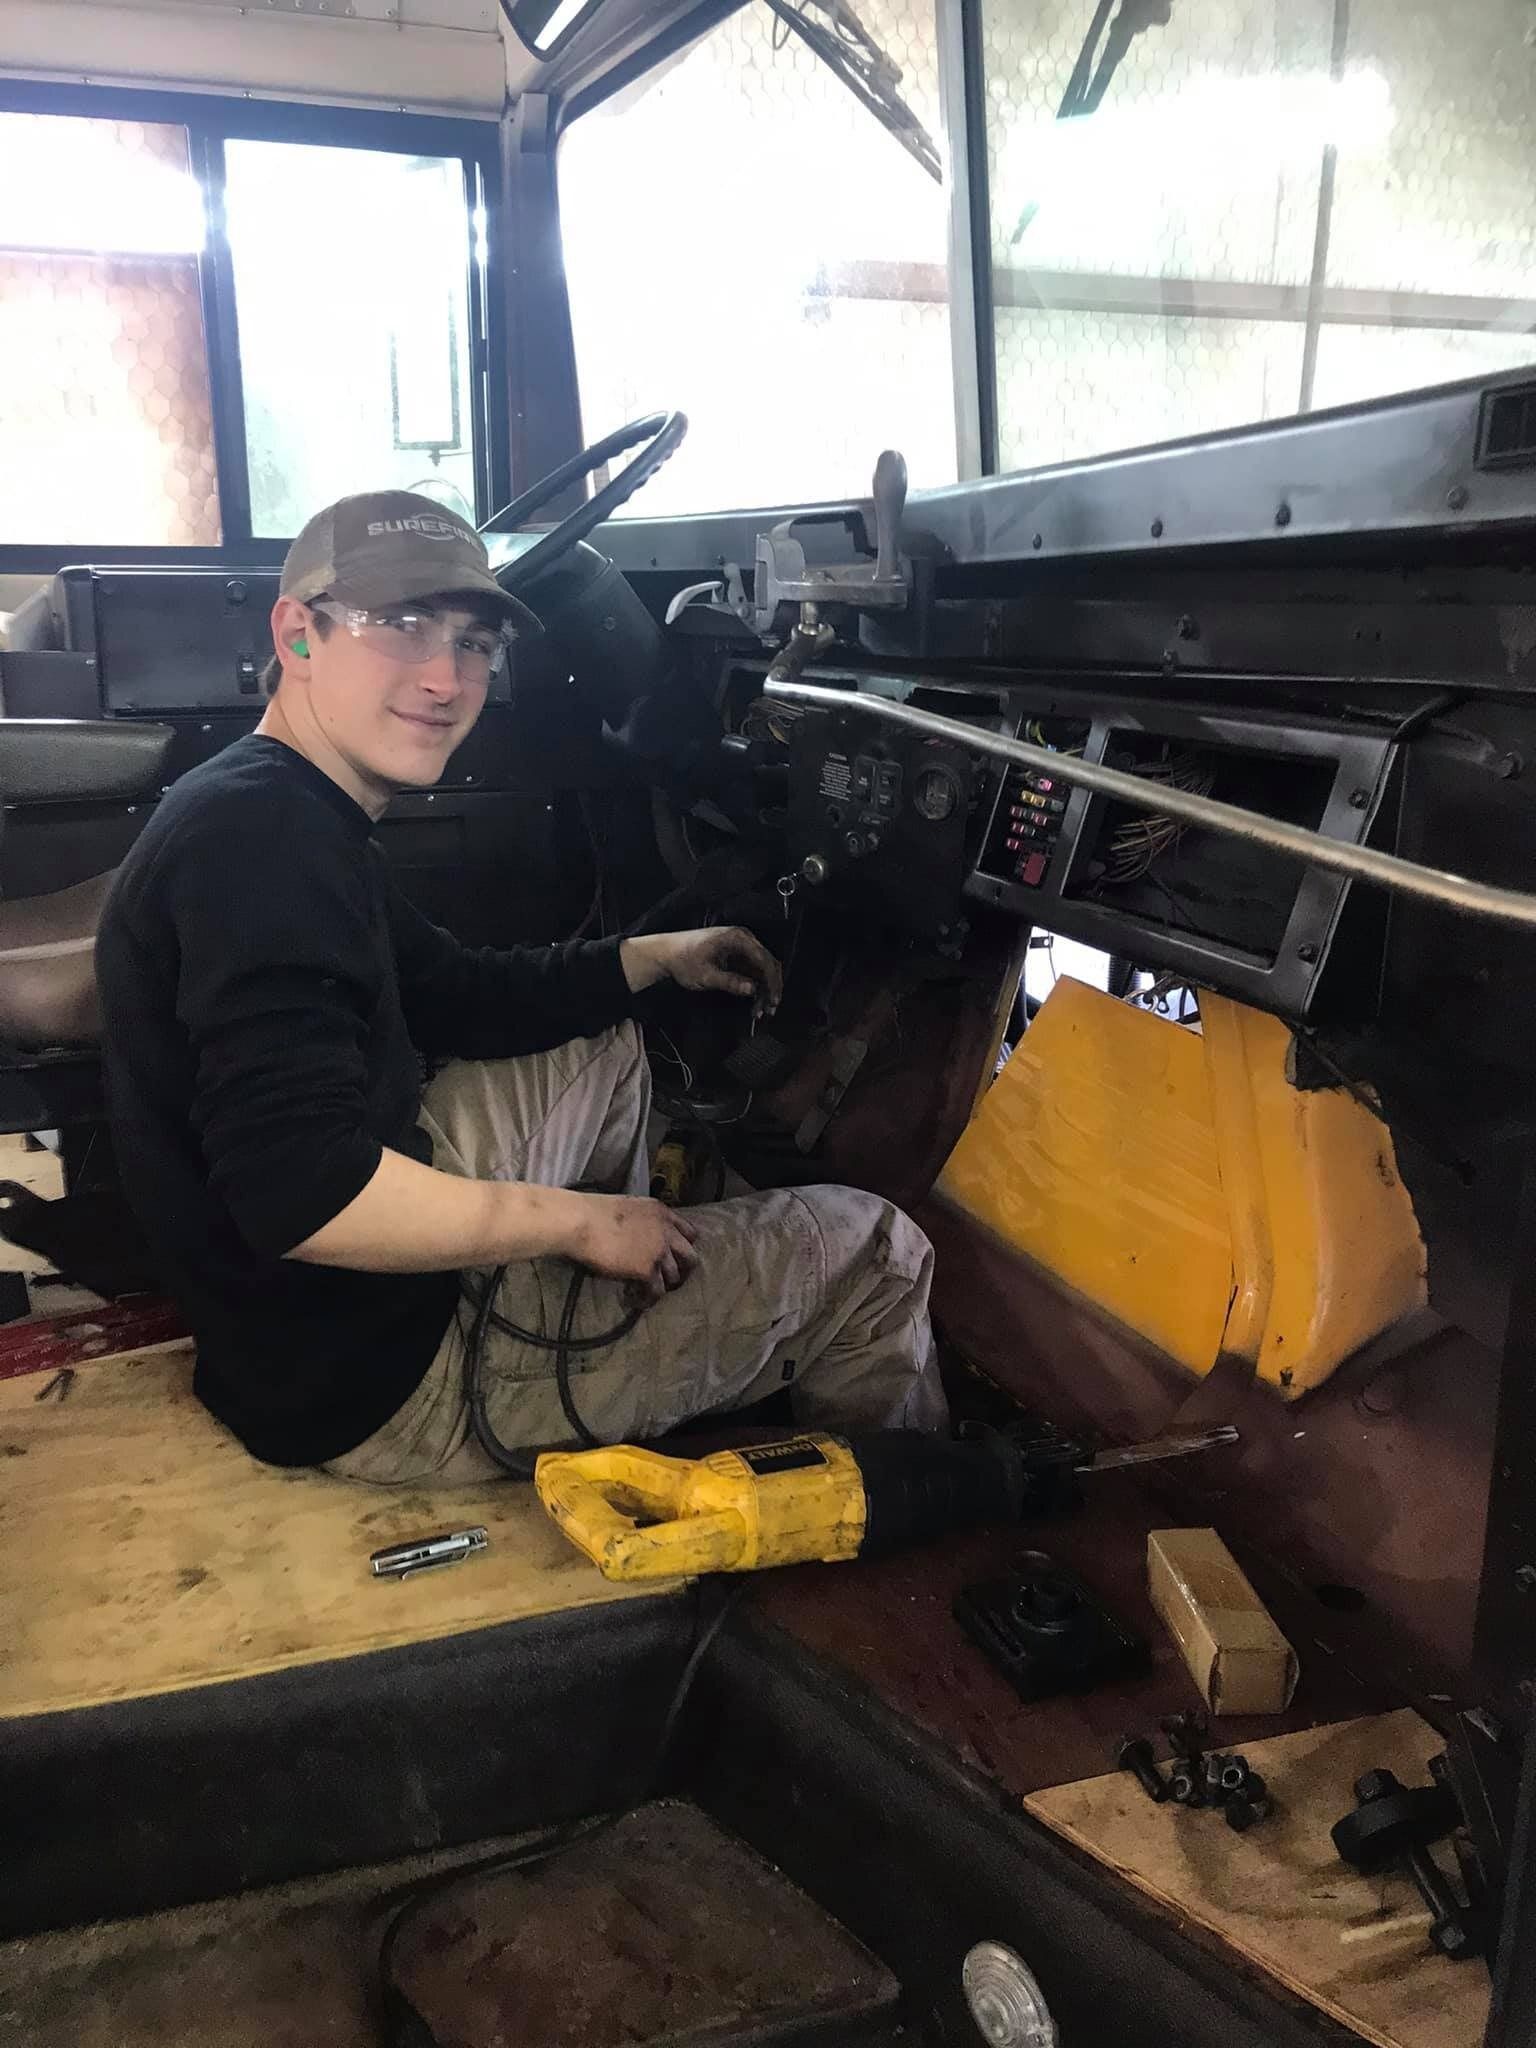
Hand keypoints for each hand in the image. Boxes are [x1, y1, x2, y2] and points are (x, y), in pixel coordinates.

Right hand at [565, 1192, 698, 1298]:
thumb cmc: (593, 1212)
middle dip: (682, 1270)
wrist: (582, 1222)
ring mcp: (659, 1251)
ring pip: (674, 1277)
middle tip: (668, 1279)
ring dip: (662, 1287)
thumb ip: (641, 1221)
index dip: (683, 1247)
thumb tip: (637, 1237)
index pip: (689, 1232)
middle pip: (690, 1257)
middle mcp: (666, 1231)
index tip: (673, 1256)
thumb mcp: (628, 1207)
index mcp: (661, 1212)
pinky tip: (634, 1301)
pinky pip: (657, 1292)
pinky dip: (647, 1299)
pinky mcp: (647, 1270)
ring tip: (645, 1292)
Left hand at [621, 927, 782, 1014]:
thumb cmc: (683, 960)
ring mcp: (741, 948)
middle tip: (770, 1009)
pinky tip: (753, 1004)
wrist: (666, 953)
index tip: (773, 1000)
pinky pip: (752, 972)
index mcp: (737, 938)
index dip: (772, 982)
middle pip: (767, 965)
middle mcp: (743, 940)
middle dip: (770, 988)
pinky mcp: (736, 957)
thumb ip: (729, 982)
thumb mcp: (705, 975)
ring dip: (763, 990)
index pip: (764, 960)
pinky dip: (755, 988)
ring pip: (761, 971)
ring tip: (760, 1012)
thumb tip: (752, 989)